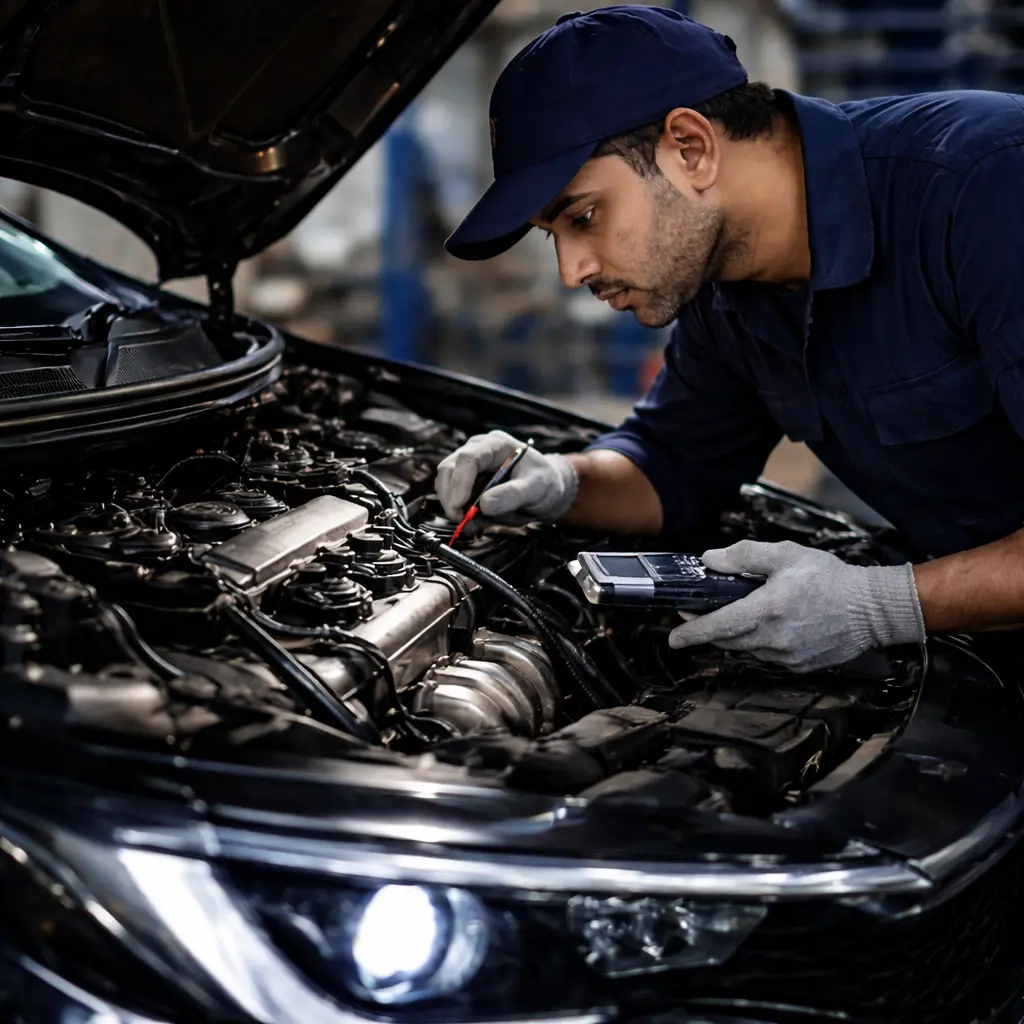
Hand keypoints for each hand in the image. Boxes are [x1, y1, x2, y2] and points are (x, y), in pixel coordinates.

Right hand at [434, 430, 577, 523]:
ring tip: (474, 522)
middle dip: (450, 496)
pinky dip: (459, 511)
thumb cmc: (544, 483)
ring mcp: (469, 466)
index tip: (460, 506)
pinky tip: (474, 522)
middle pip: (448, 469)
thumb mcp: (536, 488)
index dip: (460, 482)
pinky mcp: (466, 482)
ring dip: (454, 505)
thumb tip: (485, 505)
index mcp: (496, 445)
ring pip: (445, 484)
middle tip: (461, 520)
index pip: (468, 458)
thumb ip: (513, 495)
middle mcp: (477, 450)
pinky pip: (453, 497)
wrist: (545, 491)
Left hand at [668, 539, 925, 671]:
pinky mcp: (799, 666)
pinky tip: (766, 627)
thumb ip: (745, 556)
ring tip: (735, 615)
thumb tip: (711, 560)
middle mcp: (774, 639)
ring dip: (734, 636)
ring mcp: (787, 657)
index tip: (674, 636)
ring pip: (746, 649)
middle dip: (707, 631)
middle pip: (727, 641)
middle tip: (696, 617)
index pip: (718, 626)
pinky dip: (759, 643)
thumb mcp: (786, 555)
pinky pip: (767, 656)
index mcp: (767, 610)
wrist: (872, 608)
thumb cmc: (829, 578)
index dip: (692, 632)